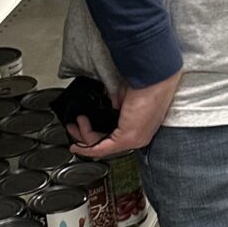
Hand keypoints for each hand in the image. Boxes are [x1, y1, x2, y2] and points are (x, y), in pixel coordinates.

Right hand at [67, 69, 181, 158]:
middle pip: (106, 144)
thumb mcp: (126, 95)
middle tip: (75, 127)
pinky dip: (87, 148)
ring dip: (84, 135)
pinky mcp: (128, 137)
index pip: (114, 137)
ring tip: (78, 122)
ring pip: (102, 147)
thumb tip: (109, 105)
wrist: (152, 77)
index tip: (83, 129)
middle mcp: (139, 136)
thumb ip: (117, 104)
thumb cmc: (146, 81)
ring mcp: (135, 139)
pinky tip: (77, 145)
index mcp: (141, 126)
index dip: (96, 134)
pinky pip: (102, 149)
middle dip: (85, 136)